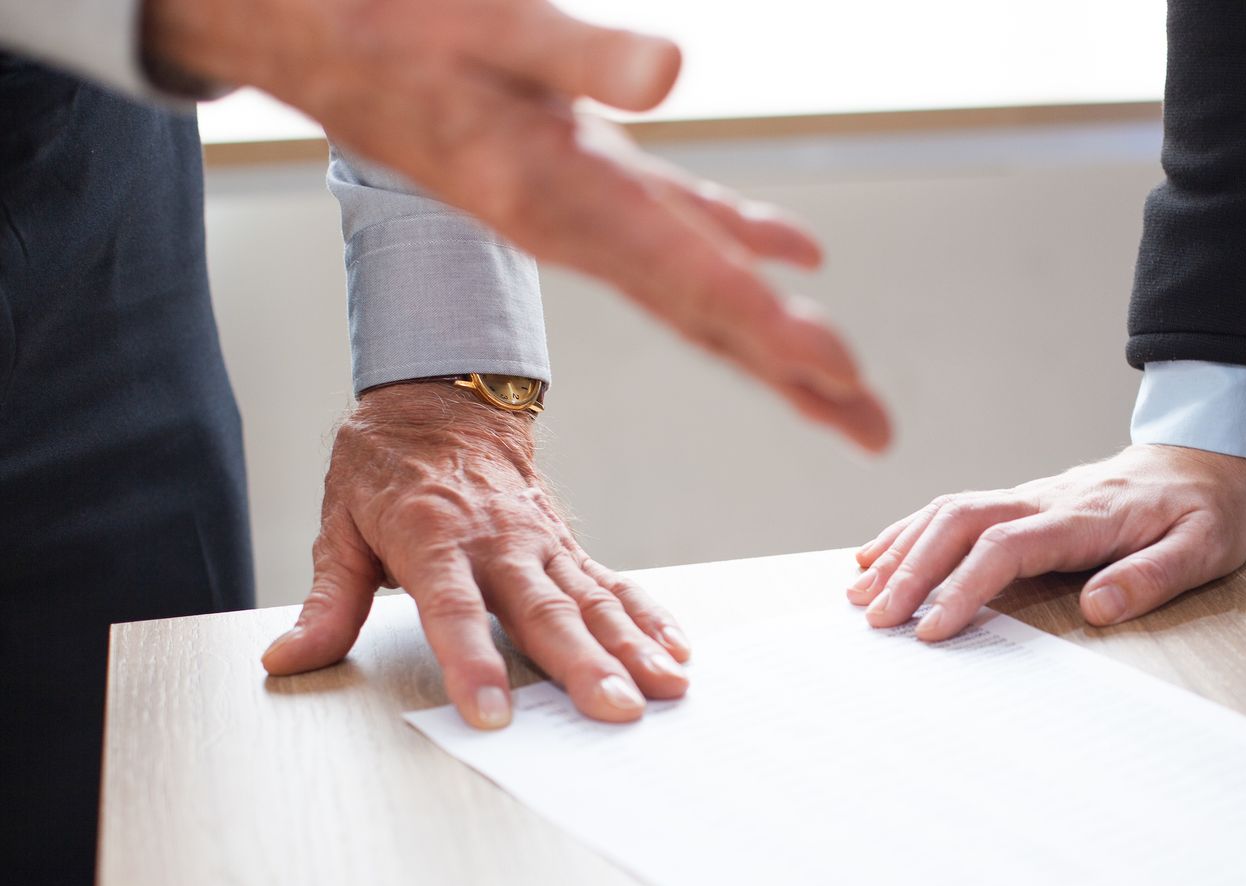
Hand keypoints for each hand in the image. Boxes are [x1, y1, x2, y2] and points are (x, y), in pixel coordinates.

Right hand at [142, 0, 890, 450]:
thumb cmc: (395, 26)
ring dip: (779, 343)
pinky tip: (800, 255)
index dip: (766, 324)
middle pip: (710, 320)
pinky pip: (682, 226)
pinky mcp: (592, 178)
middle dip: (796, 378)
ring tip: (848, 392)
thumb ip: (581, 51)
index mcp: (563, 200)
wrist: (321, 40)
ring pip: (703, 291)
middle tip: (874, 434)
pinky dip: (743, 242)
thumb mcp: (489, 24)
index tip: (835, 369)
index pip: (687, 277)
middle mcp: (586, 227)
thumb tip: (674, 71)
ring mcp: (593, 209)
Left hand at [261, 383, 691, 728]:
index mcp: (433, 540)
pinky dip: (650, 619)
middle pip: (545, 614)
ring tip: (666, 690)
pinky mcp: (569, 549)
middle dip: (583, 666)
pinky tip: (679, 654)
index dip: (472, 663)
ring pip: (592, 603)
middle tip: (615, 711)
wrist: (444, 400)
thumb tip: (287, 660)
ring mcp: (542, 546)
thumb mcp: (339, 528)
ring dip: (632, 649)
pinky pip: (615, 587)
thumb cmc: (386, 468)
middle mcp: (498, 544)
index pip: (455, 612)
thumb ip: (327, 603)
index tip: (492, 713)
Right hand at [848, 444, 1245, 639]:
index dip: (964, 586)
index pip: (1008, 546)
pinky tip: (876, 556)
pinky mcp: (1021, 501)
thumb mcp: (1205, 546)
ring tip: (859, 594)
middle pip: (960, 523)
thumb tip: (1096, 608)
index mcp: (1085, 516)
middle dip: (912, 570)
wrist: (1202, 455)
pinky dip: (909, 532)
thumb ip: (1154, 576)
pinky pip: (954, 509)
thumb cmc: (1205, 509)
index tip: (933, 629)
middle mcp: (1045, 499)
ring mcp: (1028, 496)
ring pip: (948, 511)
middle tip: (876, 619)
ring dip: (900, 550)